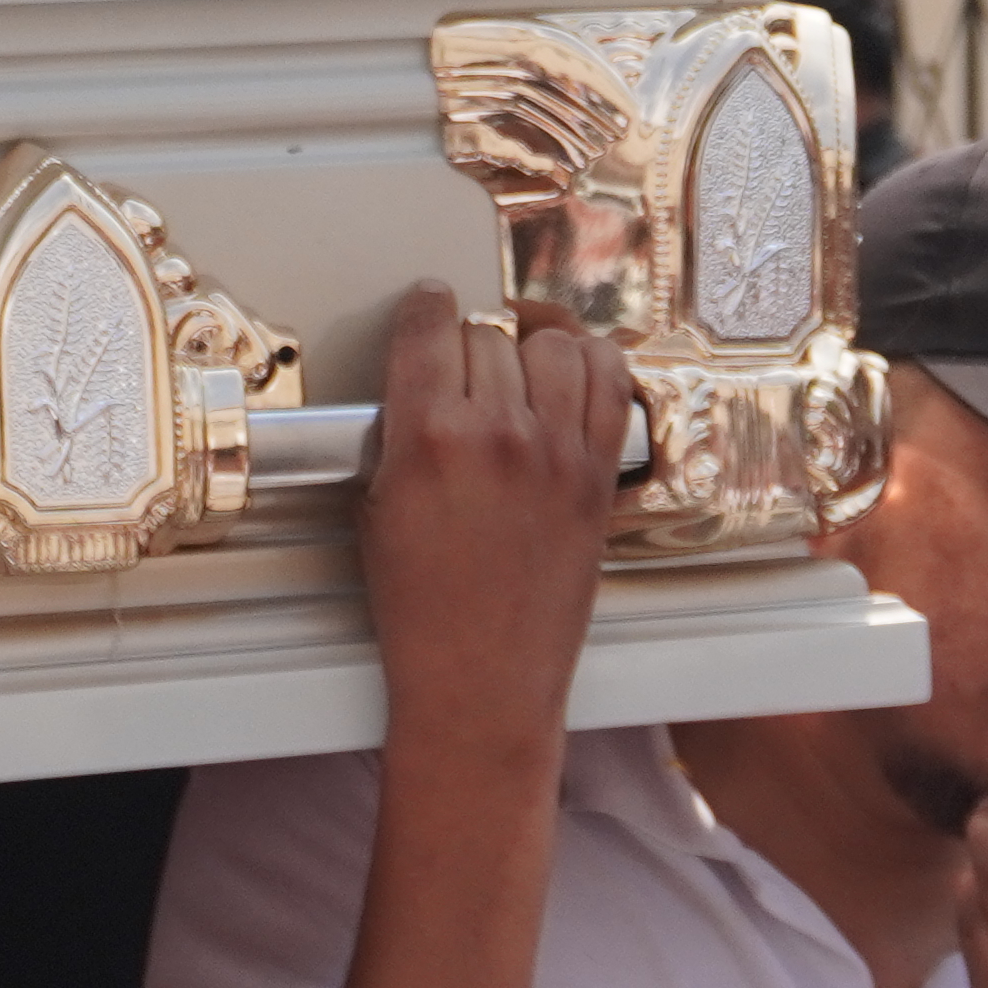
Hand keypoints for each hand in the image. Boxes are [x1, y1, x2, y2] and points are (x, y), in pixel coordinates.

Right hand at [357, 287, 633, 764]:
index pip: (430, 325)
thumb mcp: (376, 509)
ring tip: (517, 367)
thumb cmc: (422, 612)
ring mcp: (558, 453)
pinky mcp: (598, 477)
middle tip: (461, 369)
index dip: (424, 308)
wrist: (481, 681)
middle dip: (469, 344)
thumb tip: (417, 383)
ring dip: (530, 347)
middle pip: (488, 333)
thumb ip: (396, 433)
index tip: (426, 307)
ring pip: (554, 345)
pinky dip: (592, 366)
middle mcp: (500, 434)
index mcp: (429, 436)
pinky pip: (611, 384)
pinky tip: (571, 375)